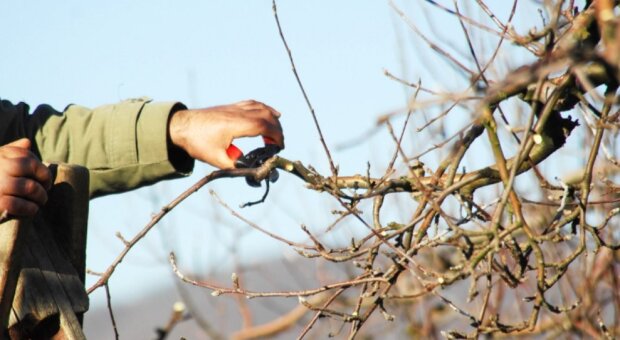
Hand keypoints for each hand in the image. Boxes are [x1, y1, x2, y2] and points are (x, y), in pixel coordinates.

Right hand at [0, 138, 50, 217]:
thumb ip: (10, 152)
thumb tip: (27, 142)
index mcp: (0, 155)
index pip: (27, 156)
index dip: (41, 169)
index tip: (45, 179)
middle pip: (31, 168)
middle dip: (44, 180)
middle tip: (45, 190)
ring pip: (29, 187)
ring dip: (40, 196)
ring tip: (40, 201)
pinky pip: (18, 204)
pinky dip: (30, 208)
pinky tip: (32, 210)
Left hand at [168, 100, 283, 168]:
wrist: (180, 126)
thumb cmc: (197, 142)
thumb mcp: (217, 159)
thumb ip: (236, 166)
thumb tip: (252, 172)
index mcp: (235, 124)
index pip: (264, 125)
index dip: (276, 136)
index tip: (279, 147)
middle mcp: (238, 113)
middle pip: (267, 116)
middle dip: (277, 130)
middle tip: (277, 145)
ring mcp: (235, 108)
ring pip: (262, 108)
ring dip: (272, 120)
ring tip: (274, 134)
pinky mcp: (231, 107)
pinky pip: (254, 104)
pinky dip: (265, 109)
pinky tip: (270, 113)